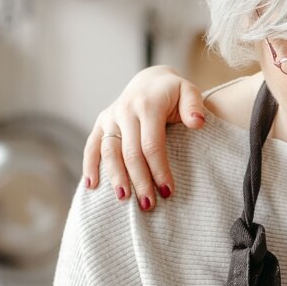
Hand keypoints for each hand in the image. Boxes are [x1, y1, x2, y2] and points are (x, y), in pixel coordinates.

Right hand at [81, 66, 207, 210]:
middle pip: (130, 152)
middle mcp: (125, 110)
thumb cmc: (173, 93)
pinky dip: (89, 166)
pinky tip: (91, 186)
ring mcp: (111, 117)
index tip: (167, 191)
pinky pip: (92, 146)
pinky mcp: (101, 122)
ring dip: (115, 177)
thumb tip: (197, 123)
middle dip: (139, 180)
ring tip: (123, 199)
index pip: (151, 144)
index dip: (159, 169)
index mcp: (147, 105)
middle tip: (148, 205)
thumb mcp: (188, 92)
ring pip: (109, 152)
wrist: (150, 80)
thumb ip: (194, 107)